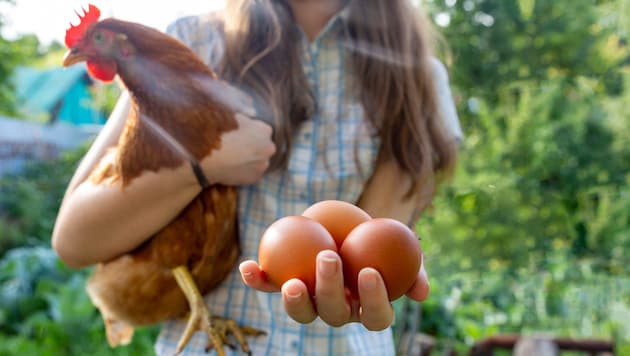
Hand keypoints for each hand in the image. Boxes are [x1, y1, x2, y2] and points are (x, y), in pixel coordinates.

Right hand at [200, 113, 275, 184]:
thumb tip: (252, 114)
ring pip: (259, 160)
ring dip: (251, 159)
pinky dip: (246, 171)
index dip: (250, 132)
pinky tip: (234, 168)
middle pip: (264, 146)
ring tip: (234, 158)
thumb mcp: (233, 116)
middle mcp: (269, 148)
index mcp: (265, 130)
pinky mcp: (256, 178)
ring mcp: (264, 164)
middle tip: (237, 147)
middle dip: (254, 146)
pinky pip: (253, 172)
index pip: (262, 130)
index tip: (239, 135)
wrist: (209, 158)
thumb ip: (246, 116)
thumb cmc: (219, 134)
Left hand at [239, 250, 429, 329]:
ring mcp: (309, 301)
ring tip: (291, 281)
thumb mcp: (400, 248)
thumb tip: (421, 292)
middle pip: (333, 313)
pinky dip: (256, 281)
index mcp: (367, 307)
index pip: (374, 315)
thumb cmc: (377, 237)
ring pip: (302, 312)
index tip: (368, 272)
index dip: (372, 300)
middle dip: (329, 290)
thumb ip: (413, 269)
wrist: (345, 223)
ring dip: (294, 301)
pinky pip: (269, 287)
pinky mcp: (283, 286)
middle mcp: (337, 310)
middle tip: (328, 257)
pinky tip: (247, 267)